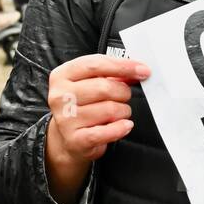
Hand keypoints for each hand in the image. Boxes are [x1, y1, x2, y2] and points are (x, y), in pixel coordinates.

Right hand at [45, 55, 149, 203]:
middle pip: (105, 87)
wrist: (68, 139)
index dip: (123, 66)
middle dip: (123, 92)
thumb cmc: (82, 107)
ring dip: (123, 112)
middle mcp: (60, 96)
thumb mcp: (91, 84)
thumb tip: (136, 70)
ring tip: (118, 114)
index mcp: (63, 75)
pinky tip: (123, 126)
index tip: (143, 70)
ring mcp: (66, 119)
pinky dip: (121, 128)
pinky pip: (109, 131)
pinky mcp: (76, 139)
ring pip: (110, 109)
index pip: (96, 64)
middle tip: (124, 97)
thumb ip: (112, 75)